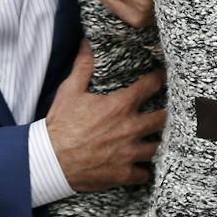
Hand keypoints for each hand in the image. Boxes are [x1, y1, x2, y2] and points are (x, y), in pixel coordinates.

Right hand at [45, 44, 163, 190]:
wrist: (50, 160)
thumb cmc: (60, 125)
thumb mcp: (70, 91)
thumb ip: (84, 66)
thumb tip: (88, 43)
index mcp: (121, 106)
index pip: (151, 86)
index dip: (159, 79)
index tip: (162, 78)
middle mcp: (131, 128)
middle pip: (163, 118)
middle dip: (167, 113)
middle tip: (167, 111)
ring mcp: (129, 153)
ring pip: (158, 146)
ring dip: (157, 142)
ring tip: (156, 139)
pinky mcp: (124, 173)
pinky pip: (145, 173)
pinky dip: (144, 169)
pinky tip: (141, 166)